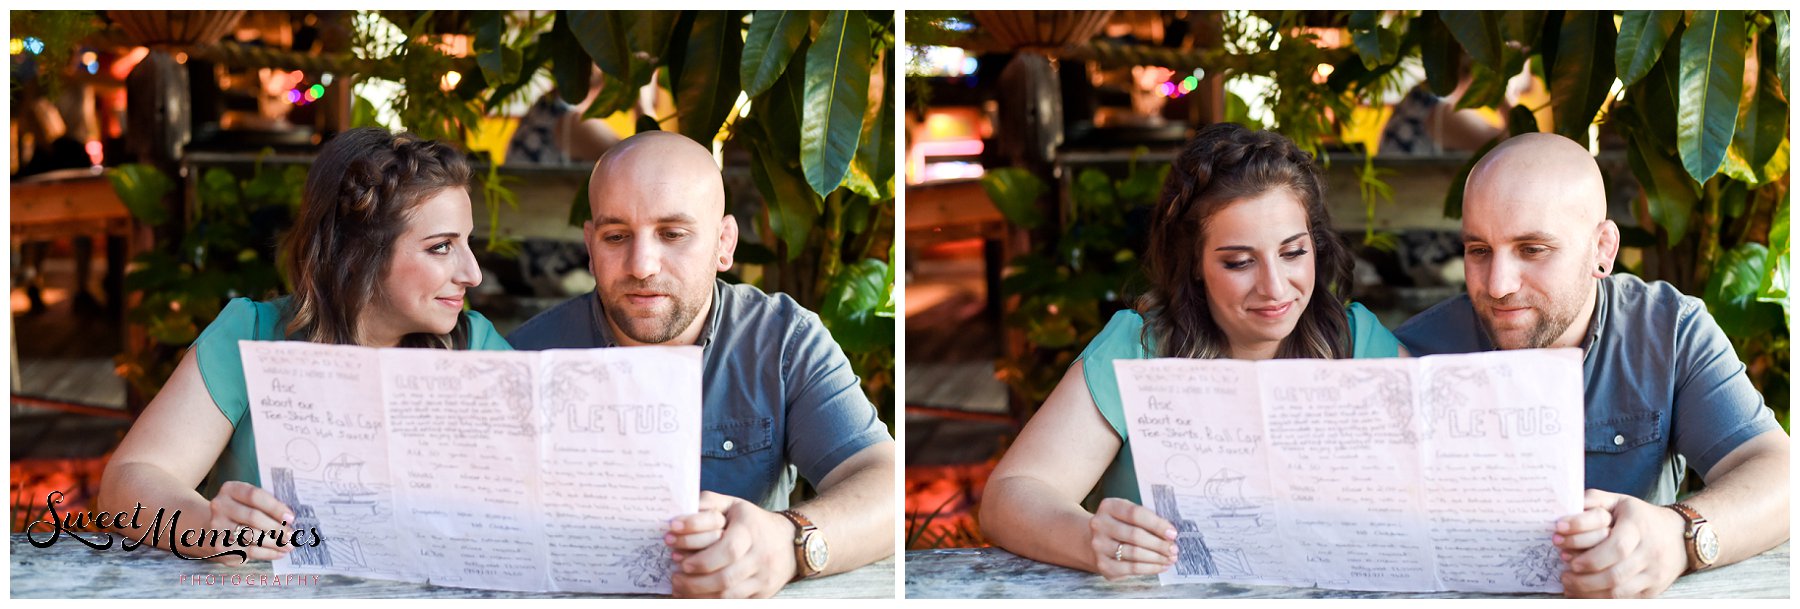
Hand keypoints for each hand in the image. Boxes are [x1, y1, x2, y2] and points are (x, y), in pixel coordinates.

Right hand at [203, 481, 294, 562]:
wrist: (217, 530)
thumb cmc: (243, 512)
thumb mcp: (252, 502)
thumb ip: (268, 506)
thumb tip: (289, 519)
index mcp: (231, 489)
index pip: (255, 496)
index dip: (275, 507)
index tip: (291, 517)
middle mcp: (220, 506)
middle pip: (253, 517)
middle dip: (276, 527)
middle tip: (291, 535)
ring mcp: (217, 526)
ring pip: (250, 536)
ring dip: (274, 543)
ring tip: (288, 546)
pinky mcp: (219, 546)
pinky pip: (247, 551)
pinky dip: (267, 553)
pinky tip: (279, 553)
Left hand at [664, 491, 794, 597]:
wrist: (790, 542)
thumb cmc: (753, 522)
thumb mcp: (733, 504)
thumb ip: (708, 504)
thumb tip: (679, 516)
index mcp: (751, 530)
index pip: (728, 549)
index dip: (701, 557)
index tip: (675, 553)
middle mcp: (760, 556)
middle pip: (726, 577)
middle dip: (694, 580)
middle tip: (674, 575)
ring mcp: (763, 578)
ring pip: (728, 595)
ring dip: (698, 594)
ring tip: (679, 587)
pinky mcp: (762, 594)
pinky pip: (734, 603)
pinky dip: (710, 602)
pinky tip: (693, 596)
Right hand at [1088, 497, 1177, 580]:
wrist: (1095, 540)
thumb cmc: (1120, 525)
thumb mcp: (1129, 514)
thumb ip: (1147, 519)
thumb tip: (1170, 534)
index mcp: (1109, 507)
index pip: (1136, 514)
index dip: (1157, 524)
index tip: (1173, 533)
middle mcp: (1100, 525)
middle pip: (1135, 535)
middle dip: (1159, 544)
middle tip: (1174, 549)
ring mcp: (1099, 546)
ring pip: (1134, 553)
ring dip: (1157, 558)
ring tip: (1170, 559)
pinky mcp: (1103, 564)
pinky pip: (1131, 568)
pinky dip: (1150, 568)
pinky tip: (1160, 566)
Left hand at [1552, 489, 1687, 597]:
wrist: (1680, 536)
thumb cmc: (1640, 517)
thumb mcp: (1619, 501)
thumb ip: (1593, 501)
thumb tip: (1566, 509)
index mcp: (1639, 527)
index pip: (1616, 546)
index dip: (1589, 554)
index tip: (1562, 550)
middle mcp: (1650, 552)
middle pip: (1615, 574)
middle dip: (1584, 578)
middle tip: (1564, 574)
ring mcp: (1653, 574)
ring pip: (1618, 591)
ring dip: (1588, 591)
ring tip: (1569, 584)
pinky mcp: (1653, 589)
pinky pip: (1625, 600)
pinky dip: (1600, 599)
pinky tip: (1582, 593)